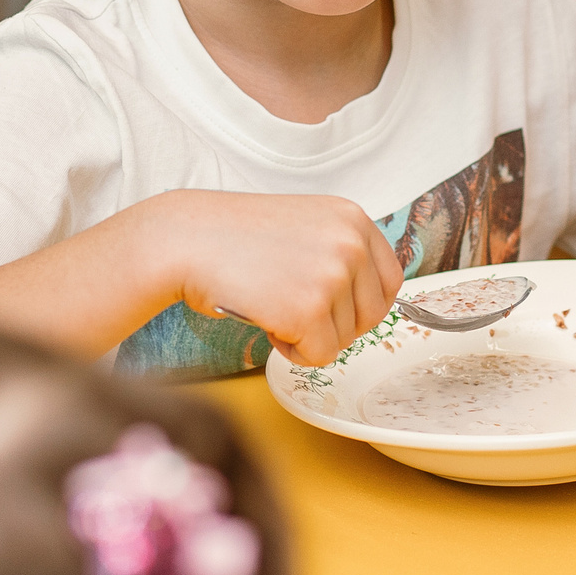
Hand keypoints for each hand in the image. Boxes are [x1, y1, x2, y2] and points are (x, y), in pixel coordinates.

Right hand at [156, 190, 403, 367]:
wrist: (185, 240)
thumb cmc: (235, 238)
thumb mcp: (305, 225)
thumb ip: (340, 252)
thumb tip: (369, 301)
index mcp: (353, 219)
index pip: (390, 281)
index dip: (360, 304)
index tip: (331, 307)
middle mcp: (350, 243)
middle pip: (372, 316)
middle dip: (335, 324)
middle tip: (292, 307)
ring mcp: (332, 276)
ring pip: (345, 339)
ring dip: (309, 335)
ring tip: (271, 303)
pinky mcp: (308, 311)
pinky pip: (319, 356)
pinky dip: (293, 352)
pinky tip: (266, 321)